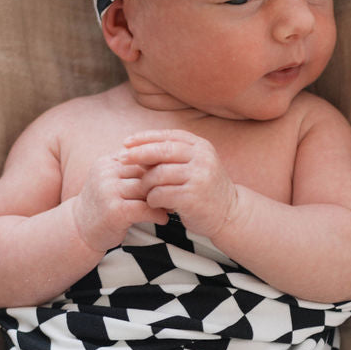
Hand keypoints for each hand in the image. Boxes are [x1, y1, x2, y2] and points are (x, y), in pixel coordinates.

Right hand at [71, 151, 168, 253]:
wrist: (79, 229)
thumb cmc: (102, 204)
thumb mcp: (112, 181)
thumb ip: (131, 171)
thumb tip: (165, 162)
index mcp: (107, 162)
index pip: (141, 156)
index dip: (160, 166)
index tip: (174, 176)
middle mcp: (106, 173)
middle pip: (145, 171)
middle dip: (164, 182)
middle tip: (179, 192)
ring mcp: (108, 191)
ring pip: (147, 189)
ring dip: (164, 199)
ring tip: (173, 206)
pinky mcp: (114, 211)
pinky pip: (145, 209)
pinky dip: (158, 214)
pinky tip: (163, 219)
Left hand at [122, 129, 238, 238]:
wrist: (229, 213)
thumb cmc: (204, 188)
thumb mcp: (194, 164)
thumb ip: (172, 155)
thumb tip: (136, 149)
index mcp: (201, 146)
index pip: (168, 136)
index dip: (145, 138)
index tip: (126, 142)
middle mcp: (202, 158)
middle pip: (162, 150)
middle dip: (138, 154)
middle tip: (122, 159)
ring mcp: (199, 177)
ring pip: (159, 174)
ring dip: (146, 183)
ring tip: (144, 191)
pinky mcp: (192, 198)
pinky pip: (161, 194)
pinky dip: (152, 198)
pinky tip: (154, 202)